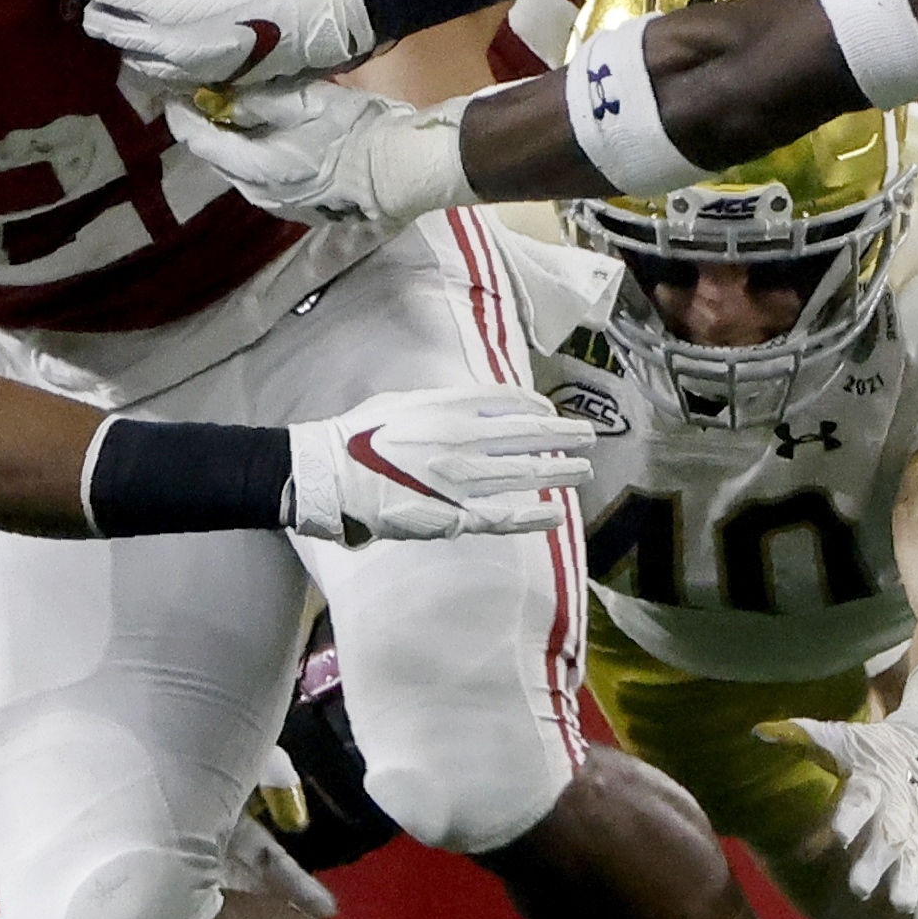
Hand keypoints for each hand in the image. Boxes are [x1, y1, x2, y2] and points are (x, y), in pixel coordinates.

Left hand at [64, 0, 375, 89]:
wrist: (335, 16)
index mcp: (170, 4)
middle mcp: (168, 43)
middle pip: (101, 25)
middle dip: (96, 0)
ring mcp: (186, 68)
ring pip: (125, 53)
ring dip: (121, 30)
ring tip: (131, 8)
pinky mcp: (206, 80)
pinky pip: (155, 73)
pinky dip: (147, 54)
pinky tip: (161, 35)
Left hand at [166, 78, 476, 229]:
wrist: (406, 169)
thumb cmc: (356, 131)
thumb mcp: (306, 102)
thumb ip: (260, 102)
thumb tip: (226, 99)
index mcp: (257, 168)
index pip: (201, 142)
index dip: (182, 117)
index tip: (173, 95)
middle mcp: (262, 195)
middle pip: (220, 162)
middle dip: (209, 132)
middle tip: (204, 102)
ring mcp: (284, 207)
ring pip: (244, 175)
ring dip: (235, 149)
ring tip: (236, 121)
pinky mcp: (306, 210)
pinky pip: (269, 184)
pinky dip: (260, 162)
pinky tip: (273, 144)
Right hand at [285, 386, 591, 544]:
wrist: (328, 474)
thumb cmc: (359, 435)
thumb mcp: (404, 402)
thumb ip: (445, 401)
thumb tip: (480, 404)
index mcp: (448, 407)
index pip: (510, 402)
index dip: (537, 406)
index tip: (550, 411)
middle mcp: (462, 439)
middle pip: (527, 435)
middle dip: (563, 435)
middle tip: (589, 436)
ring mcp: (460, 478)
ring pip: (523, 474)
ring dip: (559, 471)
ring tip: (584, 469)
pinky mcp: (451, 514)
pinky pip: (502, 517)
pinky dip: (532, 516)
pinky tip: (556, 514)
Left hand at [757, 658, 917, 918]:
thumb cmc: (872, 750)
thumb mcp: (840, 739)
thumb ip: (801, 737)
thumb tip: (759, 732)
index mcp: (873, 785)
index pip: (859, 801)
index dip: (849, 817)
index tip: (837, 834)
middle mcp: (897, 814)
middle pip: (887, 840)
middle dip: (874, 863)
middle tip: (857, 886)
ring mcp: (916, 838)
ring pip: (914, 866)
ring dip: (907, 888)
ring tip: (899, 909)